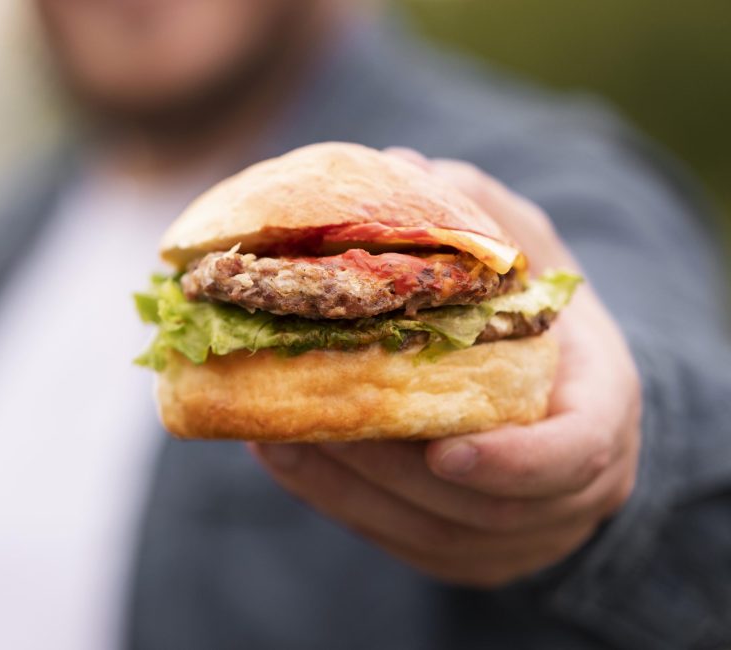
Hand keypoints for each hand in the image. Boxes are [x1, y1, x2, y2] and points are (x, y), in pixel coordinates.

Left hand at [250, 150, 641, 587]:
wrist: (556, 393)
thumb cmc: (542, 317)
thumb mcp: (531, 254)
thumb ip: (484, 217)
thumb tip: (403, 164)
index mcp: (598, 418)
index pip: (576, 458)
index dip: (514, 463)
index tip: (444, 451)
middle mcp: (562, 494)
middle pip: (477, 506)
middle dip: (392, 468)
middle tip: (318, 416)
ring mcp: (513, 535)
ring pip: (425, 532)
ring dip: (347, 487)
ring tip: (276, 436)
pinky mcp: (463, 550)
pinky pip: (396, 538)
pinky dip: (337, 500)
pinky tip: (283, 455)